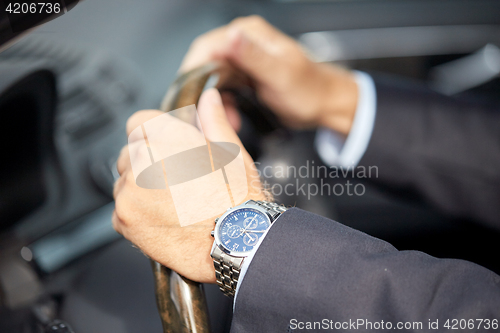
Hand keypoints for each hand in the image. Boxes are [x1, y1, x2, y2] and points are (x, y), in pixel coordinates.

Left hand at [113, 89, 265, 282]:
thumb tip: (208, 98)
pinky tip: (164, 219)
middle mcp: (144, 158)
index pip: (139, 121)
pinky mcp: (124, 218)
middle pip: (130, 151)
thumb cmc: (239, 200)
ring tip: (172, 203)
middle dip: (147, 162)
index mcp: (170, 137)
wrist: (237, 243)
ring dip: (139, 188)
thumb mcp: (233, 153)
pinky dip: (136, 214)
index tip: (165, 149)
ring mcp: (130, 190)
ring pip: (124, 180)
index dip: (154, 134)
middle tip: (175, 181)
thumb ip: (213, 121)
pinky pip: (121, 208)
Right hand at [180, 15, 357, 134]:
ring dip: (211, 103)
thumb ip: (254, 56)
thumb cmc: (310, 89)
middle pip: (204, 64)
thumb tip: (232, 36)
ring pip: (210, 80)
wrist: (325, 103)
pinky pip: (221, 90)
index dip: (192, 72)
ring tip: (219, 122)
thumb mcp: (281, 74)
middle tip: (199, 117)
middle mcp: (242, 43)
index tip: (186, 97)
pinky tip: (230, 119)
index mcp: (249, 35)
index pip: (206, 47)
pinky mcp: (243, 76)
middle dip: (200, 93)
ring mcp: (241, 60)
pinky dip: (221, 106)